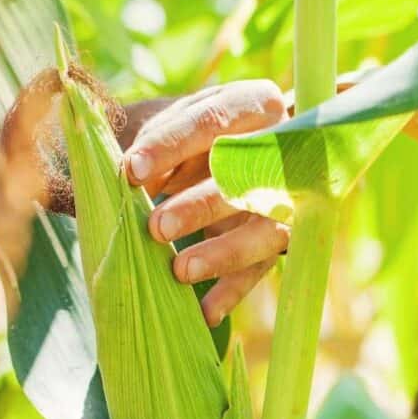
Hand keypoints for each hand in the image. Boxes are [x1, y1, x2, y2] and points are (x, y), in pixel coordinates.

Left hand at [123, 81, 289, 327]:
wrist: (247, 155)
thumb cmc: (198, 137)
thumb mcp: (178, 125)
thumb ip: (157, 141)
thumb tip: (128, 173)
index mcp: (254, 105)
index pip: (215, 120)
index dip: (172, 144)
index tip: (131, 170)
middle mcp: (282, 149)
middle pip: (245, 179)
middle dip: (199, 205)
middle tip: (155, 228)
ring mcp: (289, 198)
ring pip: (265, 230)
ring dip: (223, 252)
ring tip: (179, 272)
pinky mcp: (284, 239)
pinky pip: (261, 269)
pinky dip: (232, 293)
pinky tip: (204, 313)